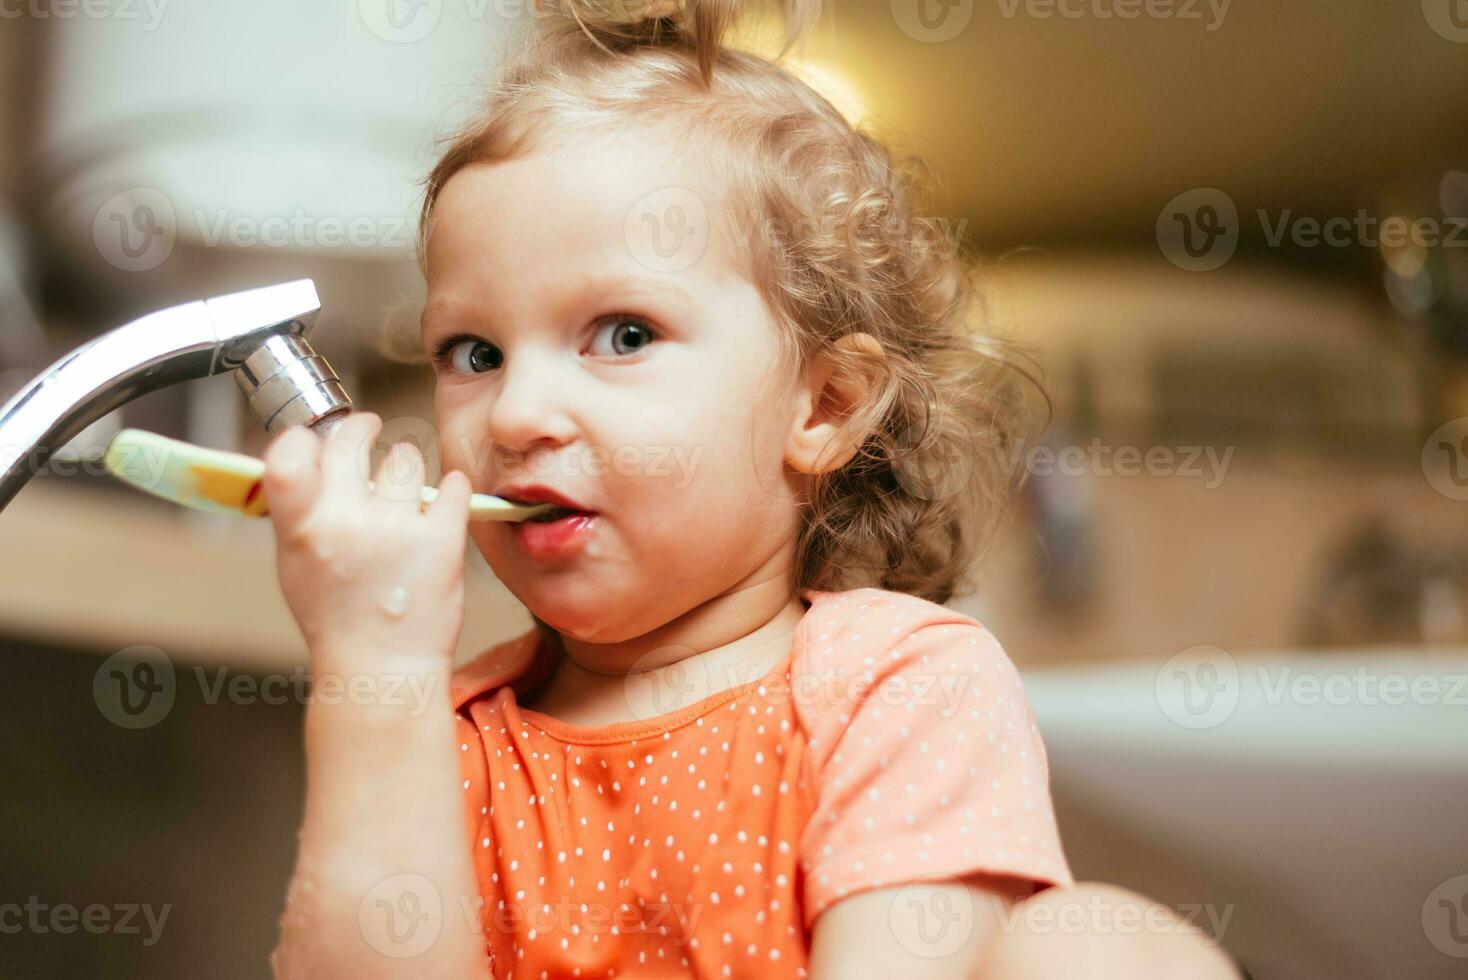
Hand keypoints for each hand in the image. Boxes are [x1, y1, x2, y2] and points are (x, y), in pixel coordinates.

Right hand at [261, 411, 471, 670]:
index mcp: (301, 530)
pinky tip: (442, 504)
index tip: (317, 437)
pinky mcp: (442, 539)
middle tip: (369, 429)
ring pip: (405, 457)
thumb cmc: (337, 617)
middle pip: (352, 439)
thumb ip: (297, 510)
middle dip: (361, 428)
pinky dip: (451, 490)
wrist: (382, 666)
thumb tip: (311, 456)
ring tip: (403, 488)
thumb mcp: (293, 564)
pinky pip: (453, 485)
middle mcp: (347, 523)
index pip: (288, 453)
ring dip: (405, 464)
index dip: (303, 437)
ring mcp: (397, 528)